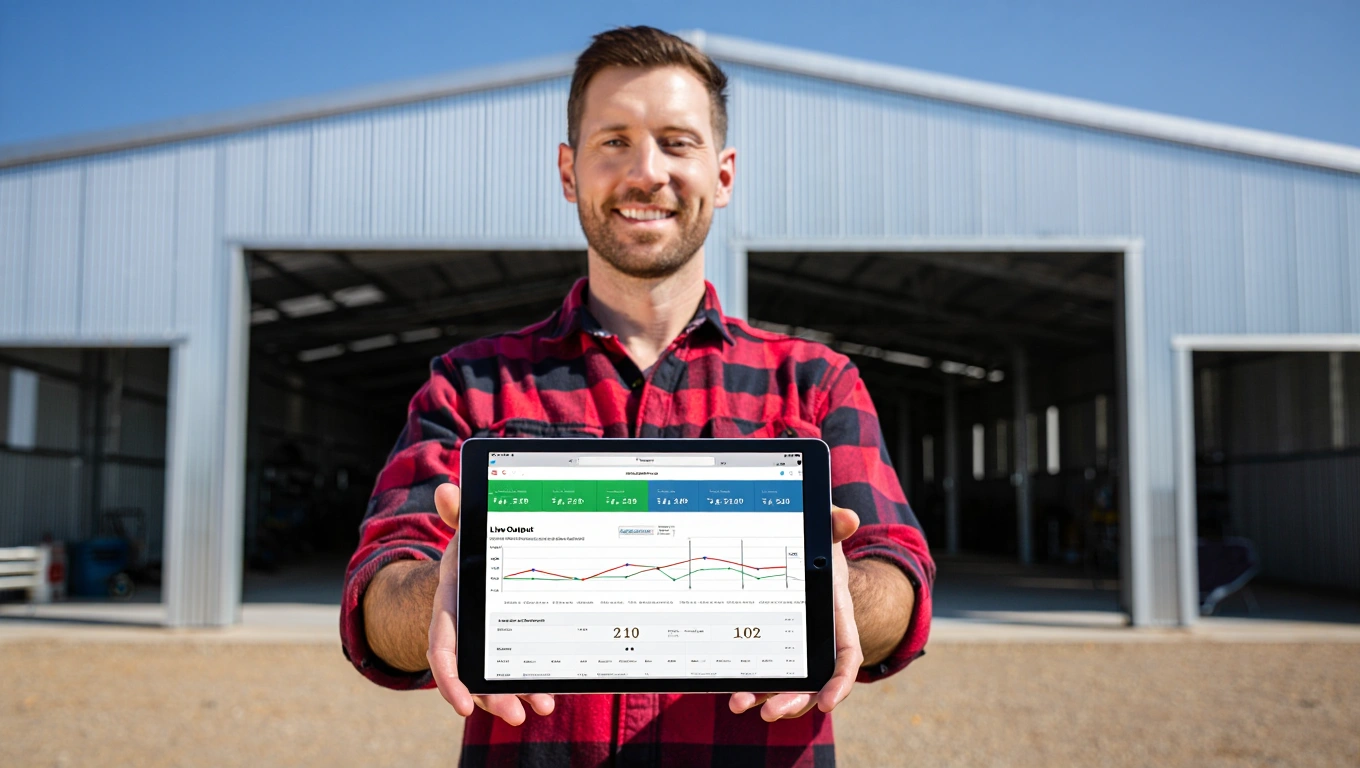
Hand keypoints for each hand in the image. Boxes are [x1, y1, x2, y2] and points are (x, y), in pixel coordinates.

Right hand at [426, 482, 555, 724]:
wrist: (478, 558)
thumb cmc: (472, 546)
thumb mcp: (467, 527)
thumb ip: (459, 513)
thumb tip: (449, 490)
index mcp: (451, 604)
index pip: (443, 647)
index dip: (449, 677)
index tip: (459, 703)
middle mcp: (466, 629)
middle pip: (472, 671)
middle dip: (490, 696)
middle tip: (515, 714)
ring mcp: (487, 640)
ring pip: (495, 676)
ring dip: (515, 695)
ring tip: (542, 708)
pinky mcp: (509, 643)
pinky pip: (517, 667)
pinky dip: (532, 682)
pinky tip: (551, 695)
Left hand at [729, 506, 862, 720]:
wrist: (800, 554)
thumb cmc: (816, 546)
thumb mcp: (824, 532)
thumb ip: (834, 524)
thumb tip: (847, 518)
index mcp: (836, 617)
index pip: (846, 656)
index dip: (840, 682)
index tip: (829, 703)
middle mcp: (817, 640)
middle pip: (813, 683)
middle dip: (794, 701)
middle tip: (771, 712)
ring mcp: (793, 649)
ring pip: (786, 685)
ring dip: (765, 699)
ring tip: (740, 705)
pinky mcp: (769, 650)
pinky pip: (762, 674)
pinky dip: (748, 686)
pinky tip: (730, 694)